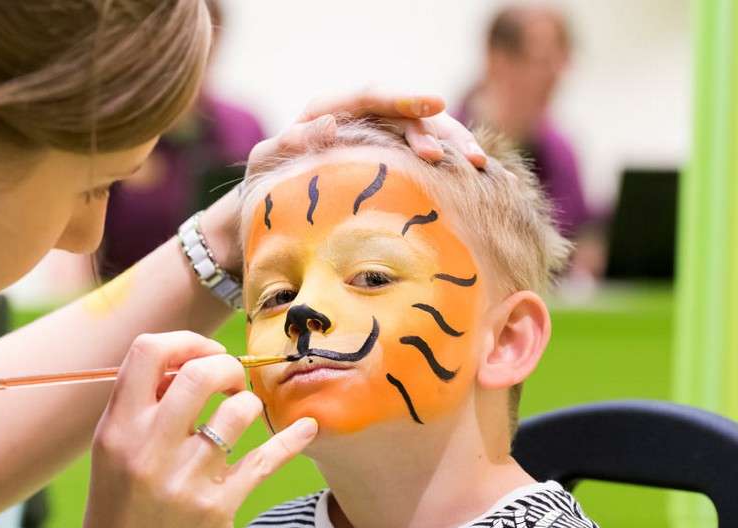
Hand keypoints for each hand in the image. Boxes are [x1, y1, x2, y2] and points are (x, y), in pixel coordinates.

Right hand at [70, 331, 317, 527]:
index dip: (183, 342)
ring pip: (239, 411)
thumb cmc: (115, 515)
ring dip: (248, 404)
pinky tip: (307, 428)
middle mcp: (150, 448)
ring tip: (241, 416)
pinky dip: (293, 439)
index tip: (198, 356)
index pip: (148, 351)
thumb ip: (140, 409)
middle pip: (201, 372)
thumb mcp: (109, 456)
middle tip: (229, 382)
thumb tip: (187, 362)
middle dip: (225, 366)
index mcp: (116, 429)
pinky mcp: (219, 508)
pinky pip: (267, 459)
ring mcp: (187, 479)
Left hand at [199, 90, 485, 270]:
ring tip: (478, 167)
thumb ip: (284, 145)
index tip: (434, 104)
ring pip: (423, 135)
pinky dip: (449, 170)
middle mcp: (356, 121)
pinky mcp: (389, 169)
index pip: (369, 97)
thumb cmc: (259, 190)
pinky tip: (474, 182)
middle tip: (457, 157)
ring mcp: (376, 144)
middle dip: (437, 131)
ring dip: (453, 147)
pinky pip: (425, 161)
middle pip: (405, 115)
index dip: (403, 99)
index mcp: (326, 110)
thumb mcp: (263, 166)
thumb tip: (327, 124)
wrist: (262, 220)